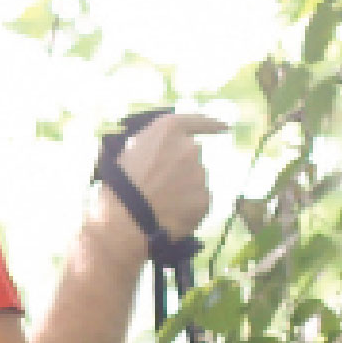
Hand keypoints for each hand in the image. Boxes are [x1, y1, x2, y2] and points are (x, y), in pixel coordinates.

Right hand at [89, 111, 228, 255]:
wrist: (123, 221)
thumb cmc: (118, 185)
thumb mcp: (130, 150)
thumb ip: (154, 143)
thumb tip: (166, 146)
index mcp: (169, 130)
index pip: (198, 121)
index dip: (211, 124)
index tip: (224, 126)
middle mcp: (190, 147)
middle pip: (191, 154)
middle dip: (179, 166)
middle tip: (160, 184)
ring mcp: (200, 174)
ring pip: (194, 179)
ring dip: (182, 188)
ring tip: (160, 204)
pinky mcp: (205, 198)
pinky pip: (198, 200)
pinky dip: (187, 207)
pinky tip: (169, 215)